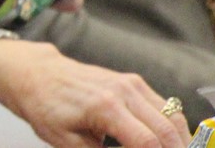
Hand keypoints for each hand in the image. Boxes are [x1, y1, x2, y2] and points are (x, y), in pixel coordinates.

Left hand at [0, 33, 186, 147]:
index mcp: (105, 107)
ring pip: (173, 117)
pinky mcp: (134, 81)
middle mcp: (124, 91)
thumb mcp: (65, 142)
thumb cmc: (46, 108)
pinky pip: (166, 106)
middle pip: (168, 130)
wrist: (35, 74)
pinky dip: (171, 127)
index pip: (149, 143)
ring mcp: (132, 83)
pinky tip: (163, 143)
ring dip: (178, 141)